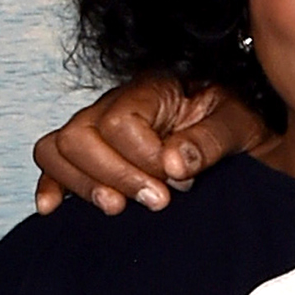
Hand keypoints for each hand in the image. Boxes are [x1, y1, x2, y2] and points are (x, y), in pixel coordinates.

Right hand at [31, 75, 265, 214]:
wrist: (245, 128)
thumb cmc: (240, 120)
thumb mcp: (239, 125)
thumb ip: (209, 140)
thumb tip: (172, 164)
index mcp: (152, 87)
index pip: (120, 122)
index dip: (143, 158)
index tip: (178, 181)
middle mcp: (116, 103)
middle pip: (78, 136)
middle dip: (114, 175)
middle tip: (156, 200)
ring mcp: (98, 127)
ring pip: (57, 148)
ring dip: (83, 184)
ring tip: (118, 206)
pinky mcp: (92, 154)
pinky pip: (53, 162)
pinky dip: (50, 185)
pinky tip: (54, 208)